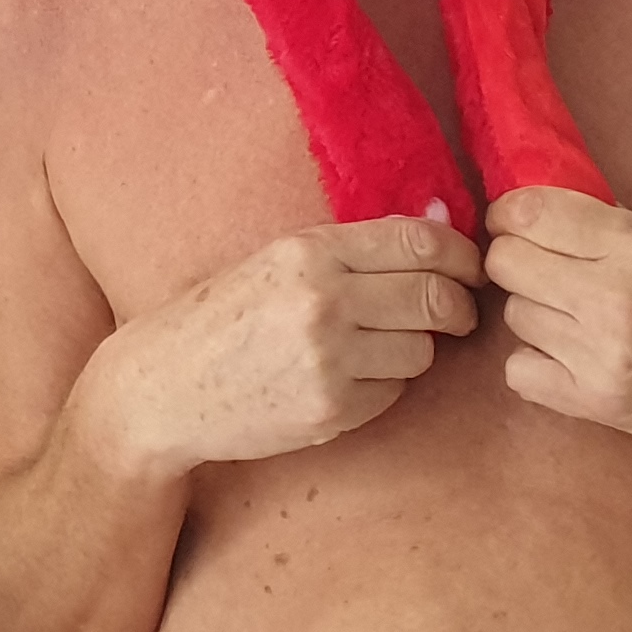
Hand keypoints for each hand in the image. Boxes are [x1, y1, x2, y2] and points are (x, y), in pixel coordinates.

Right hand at [94, 217, 482, 478]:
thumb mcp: (276, 260)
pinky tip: (347, 378)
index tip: (468, 269)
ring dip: (416, 349)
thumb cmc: (220, 317)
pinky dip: (384, 385)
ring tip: (379, 346)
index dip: (461, 255)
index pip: (420, 241)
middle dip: (458, 306)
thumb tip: (443, 220)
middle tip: (456, 313)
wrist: (163, 386)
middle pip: (435, 297)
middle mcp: (322, 301)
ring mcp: (329, 360)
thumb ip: (356, 246)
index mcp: (308, 251)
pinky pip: (394, 392)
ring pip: (423, 350)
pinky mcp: (332, 412)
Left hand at [484, 186, 631, 456]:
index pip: (528, 213)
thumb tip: (532, 213)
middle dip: (518, 263)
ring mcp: (604, 354)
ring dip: (537, 314)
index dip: (511, 217)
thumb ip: (608, 231)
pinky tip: (573, 358)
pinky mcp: (600, 403)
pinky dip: (538, 364)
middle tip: (546, 273)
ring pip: (515, 315)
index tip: (517, 225)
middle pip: (506, 263)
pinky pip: (521, 371)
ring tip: (579, 320)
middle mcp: (615, 297)